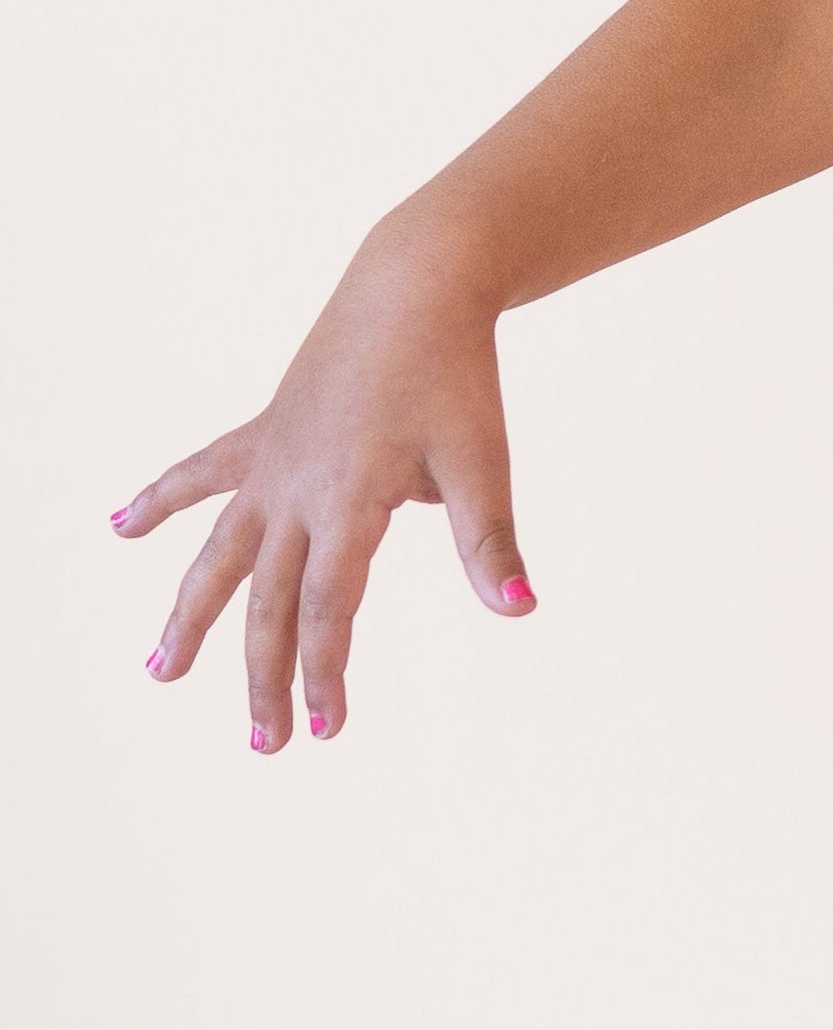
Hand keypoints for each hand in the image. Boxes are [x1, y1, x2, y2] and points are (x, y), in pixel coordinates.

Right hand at [114, 232, 532, 752]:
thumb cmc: (456, 374)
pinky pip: (201, 473)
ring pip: (218, 553)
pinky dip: (160, 500)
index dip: (324, 671)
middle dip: (264, 677)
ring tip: (160, 672)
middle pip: (267, 601)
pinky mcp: (264, 431)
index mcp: (350, 501)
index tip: (327, 727)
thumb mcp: (483, 460)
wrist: (417, 285)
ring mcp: (271, 460)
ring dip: (189, 615)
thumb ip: (490, 542)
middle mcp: (296, 488)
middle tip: (267, 744)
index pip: (327, 608)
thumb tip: (518, 611)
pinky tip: (118, 528)